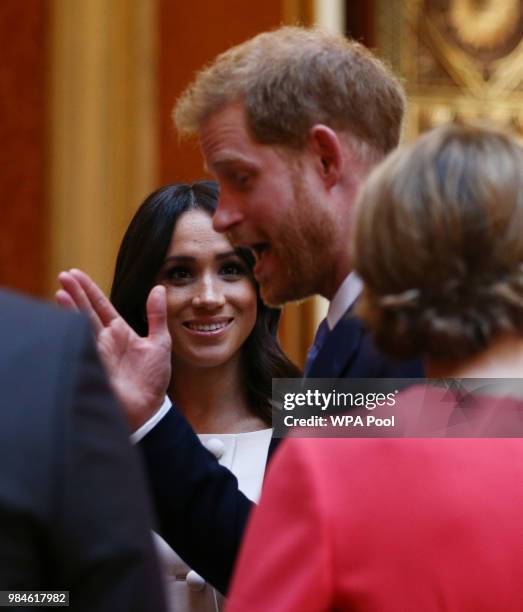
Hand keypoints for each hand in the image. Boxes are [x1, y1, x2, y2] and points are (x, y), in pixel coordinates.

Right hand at [57, 269, 171, 430]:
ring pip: (81, 327)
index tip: (76, 274)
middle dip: (75, 294)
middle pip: (86, 312)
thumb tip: (158, 288)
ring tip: (60, 293)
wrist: (149, 408)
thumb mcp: (160, 342)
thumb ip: (157, 315)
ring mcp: (98, 352)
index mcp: (119, 331)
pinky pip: (83, 348)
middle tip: (64, 275)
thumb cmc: (153, 378)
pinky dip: (74, 336)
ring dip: (70, 311)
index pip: (100, 305)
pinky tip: (66, 322)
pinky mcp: (95, 366)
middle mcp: (105, 339)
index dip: (88, 290)